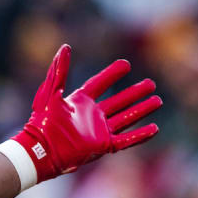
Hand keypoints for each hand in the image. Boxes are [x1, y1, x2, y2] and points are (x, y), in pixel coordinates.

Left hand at [11, 44, 162, 182]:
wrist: (41, 150)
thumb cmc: (43, 122)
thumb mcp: (51, 93)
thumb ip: (59, 71)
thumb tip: (65, 48)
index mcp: (79, 103)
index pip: (99, 84)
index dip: (111, 74)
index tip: (126, 64)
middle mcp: (91, 116)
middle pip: (118, 101)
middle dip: (134, 93)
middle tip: (151, 84)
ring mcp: (98, 131)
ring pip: (126, 118)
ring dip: (141, 110)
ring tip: (157, 101)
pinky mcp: (103, 146)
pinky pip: (126, 140)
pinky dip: (140, 135)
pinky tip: (154, 128)